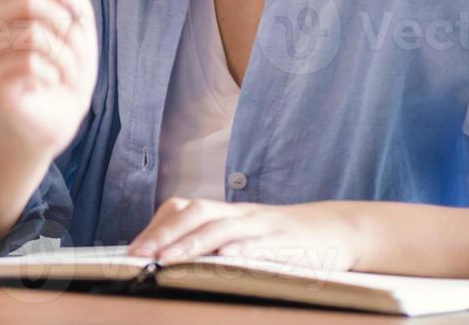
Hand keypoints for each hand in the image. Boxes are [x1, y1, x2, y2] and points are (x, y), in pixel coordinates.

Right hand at [0, 0, 97, 159]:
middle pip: (29, 0)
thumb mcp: (76, 21)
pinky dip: (53, 73)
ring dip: (65, 54)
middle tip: (78, 41)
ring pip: (33, 34)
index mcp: (5, 2)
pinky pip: (28, 64)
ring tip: (68, 68)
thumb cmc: (64, 66)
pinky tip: (53, 81)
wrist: (56, 117)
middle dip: (67, 21)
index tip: (76, 1)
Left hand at [128, 199, 363, 272]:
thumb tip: (171, 260)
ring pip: (221, 227)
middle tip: (137, 256)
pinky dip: (240, 251)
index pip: (182, 208)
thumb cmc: (284, 239)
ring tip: (166, 260)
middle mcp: (240, 214)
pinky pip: (260, 245)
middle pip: (194, 212)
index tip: (131, 250)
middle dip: (163, 234)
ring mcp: (263, 226)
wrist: (337, 229)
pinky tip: (223, 260)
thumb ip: (215, 242)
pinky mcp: (287, 243)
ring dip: (190, 244)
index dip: (156, 227)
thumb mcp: (247, 234)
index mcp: (227, 211)